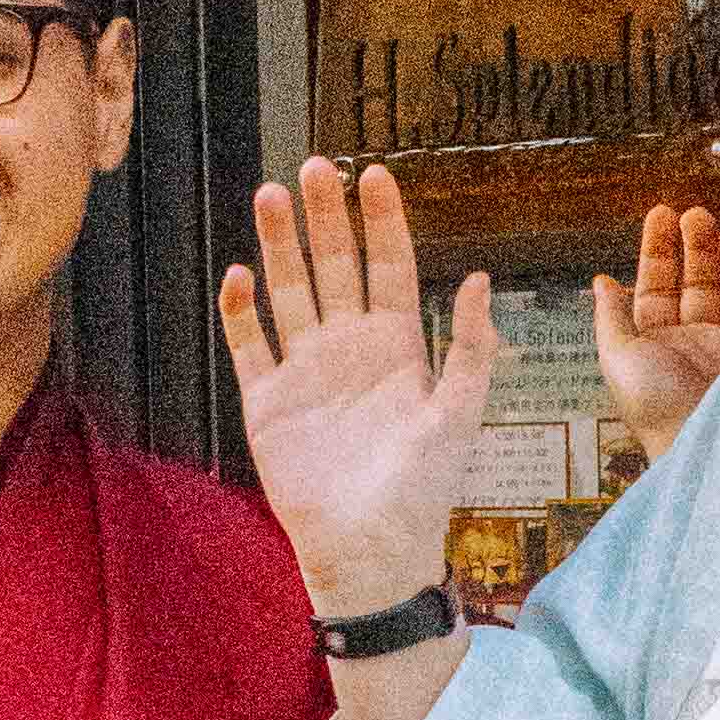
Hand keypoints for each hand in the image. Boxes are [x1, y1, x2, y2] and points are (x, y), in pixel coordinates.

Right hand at [218, 160, 494, 615]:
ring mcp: (305, 371)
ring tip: (271, 195)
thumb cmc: (424, 490)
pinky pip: (250, 344)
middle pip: (334, 266)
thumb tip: (479, 278)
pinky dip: (242, 311)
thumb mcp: (459, 415)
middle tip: (314, 168)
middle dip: (324, 217)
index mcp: (398, 346)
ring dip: (279, 246)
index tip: (374, 174)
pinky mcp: (266, 401)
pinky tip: (239, 274)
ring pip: (289, 292)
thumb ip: (471, 349)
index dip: (382, 221)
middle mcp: (349, 348)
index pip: (389, 267)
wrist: (371, 551)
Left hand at [591, 204, 719, 460]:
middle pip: (701, 283)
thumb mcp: (620, 359)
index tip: (664, 213)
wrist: (713, 451)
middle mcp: (699, 344)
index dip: (659, 250)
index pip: (658, 286)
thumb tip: (601, 281)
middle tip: (700, 215)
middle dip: (700, 247)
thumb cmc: (659, 410)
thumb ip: (611, 318)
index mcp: (659, 344)